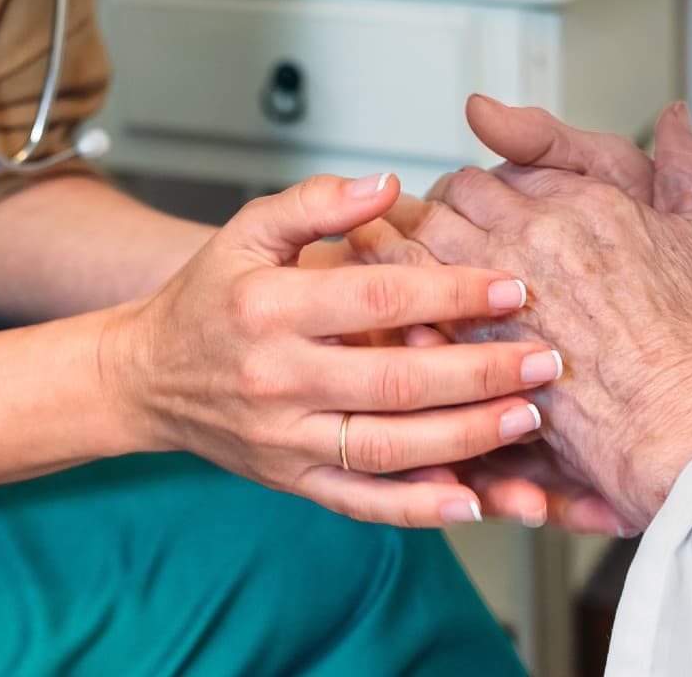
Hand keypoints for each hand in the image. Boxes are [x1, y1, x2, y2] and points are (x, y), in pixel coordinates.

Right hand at [108, 173, 564, 527]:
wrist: (146, 377)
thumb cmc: (207, 298)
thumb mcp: (247, 231)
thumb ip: (317, 203)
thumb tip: (386, 185)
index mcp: (268, 308)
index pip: (374, 299)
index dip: (449, 292)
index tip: (512, 287)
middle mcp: (276, 378)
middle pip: (394, 381)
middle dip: (480, 370)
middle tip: (545, 359)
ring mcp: (284, 437)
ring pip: (387, 446)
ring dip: (466, 436)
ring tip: (527, 418)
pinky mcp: (292, 480)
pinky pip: (361, 500)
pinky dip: (416, 507)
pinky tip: (471, 500)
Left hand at [384, 103, 691, 534]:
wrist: (682, 418)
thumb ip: (683, 164)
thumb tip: (674, 114)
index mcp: (578, 202)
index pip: (493, 173)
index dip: (469, 191)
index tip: (461, 208)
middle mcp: (534, 237)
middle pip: (449, 201)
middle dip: (428, 213)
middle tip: (413, 231)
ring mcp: (500, 290)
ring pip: (421, 243)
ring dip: (398, 248)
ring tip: (380, 262)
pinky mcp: (477, 346)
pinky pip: (413, 307)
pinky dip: (392, 301)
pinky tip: (384, 313)